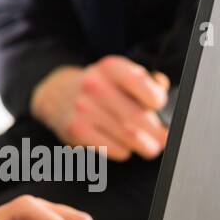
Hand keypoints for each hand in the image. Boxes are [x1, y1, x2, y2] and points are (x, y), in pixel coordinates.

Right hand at [30, 57, 170, 160]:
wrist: (55, 94)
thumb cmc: (97, 86)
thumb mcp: (119, 74)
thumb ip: (146, 82)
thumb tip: (163, 89)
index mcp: (110, 67)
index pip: (145, 88)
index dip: (159, 103)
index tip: (160, 110)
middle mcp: (95, 85)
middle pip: (140, 119)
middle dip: (158, 134)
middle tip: (164, 139)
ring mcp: (83, 109)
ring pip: (131, 138)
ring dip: (145, 145)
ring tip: (146, 144)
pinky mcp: (77, 130)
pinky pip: (115, 150)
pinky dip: (124, 151)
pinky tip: (120, 144)